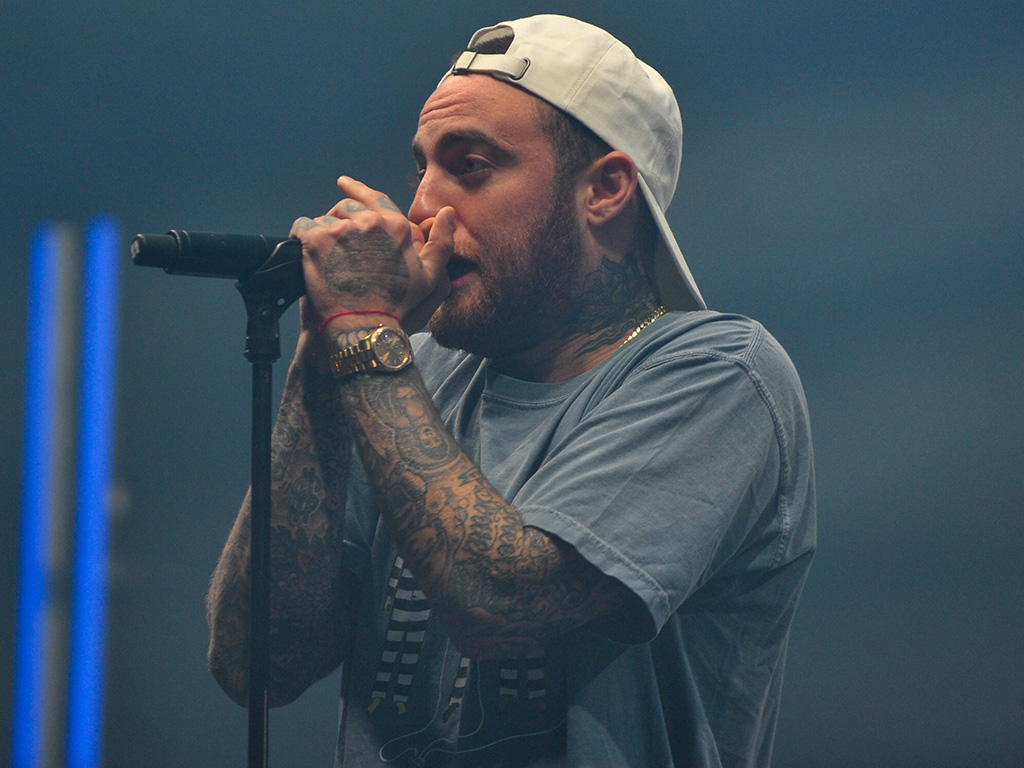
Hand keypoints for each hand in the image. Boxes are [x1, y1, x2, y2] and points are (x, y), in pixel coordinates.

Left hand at [290, 176, 453, 334]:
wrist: (363, 328)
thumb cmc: (397, 307)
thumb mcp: (430, 277)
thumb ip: (441, 243)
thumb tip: (448, 213)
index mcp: (394, 226)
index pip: (373, 196)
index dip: (356, 189)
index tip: (344, 183)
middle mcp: (368, 222)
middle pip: (345, 207)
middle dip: (339, 220)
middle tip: (335, 242)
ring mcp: (341, 230)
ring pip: (323, 219)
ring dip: (322, 233)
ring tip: (324, 257)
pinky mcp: (316, 240)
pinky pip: (301, 227)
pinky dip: (300, 237)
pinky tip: (304, 252)